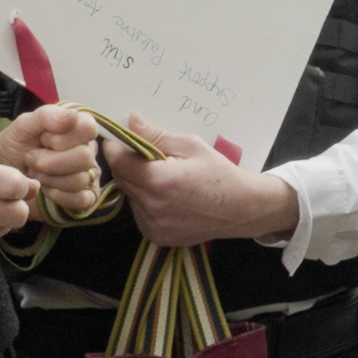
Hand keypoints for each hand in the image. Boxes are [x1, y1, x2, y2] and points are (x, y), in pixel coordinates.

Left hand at [0, 105, 100, 211]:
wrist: (3, 175)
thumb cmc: (15, 147)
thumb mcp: (23, 126)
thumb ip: (46, 116)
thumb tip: (72, 116)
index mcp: (77, 128)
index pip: (88, 129)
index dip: (61, 138)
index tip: (42, 139)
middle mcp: (87, 151)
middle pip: (84, 157)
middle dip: (49, 162)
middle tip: (31, 159)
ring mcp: (88, 176)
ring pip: (80, 179)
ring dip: (49, 179)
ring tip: (35, 174)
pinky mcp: (84, 198)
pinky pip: (81, 200)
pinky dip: (57, 195)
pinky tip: (45, 189)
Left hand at [100, 113, 299, 246]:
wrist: (241, 209)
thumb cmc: (219, 173)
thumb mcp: (191, 146)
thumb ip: (156, 135)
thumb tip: (131, 121)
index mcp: (159, 181)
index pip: (118, 162)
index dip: (116, 148)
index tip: (120, 140)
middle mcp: (151, 207)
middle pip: (122, 179)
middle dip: (128, 165)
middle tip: (147, 158)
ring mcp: (153, 225)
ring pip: (130, 197)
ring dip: (138, 185)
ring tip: (162, 179)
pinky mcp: (156, 236)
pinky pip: (139, 213)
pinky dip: (146, 202)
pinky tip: (167, 197)